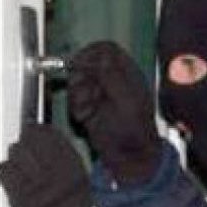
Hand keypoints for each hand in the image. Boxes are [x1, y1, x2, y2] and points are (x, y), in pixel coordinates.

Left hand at [0, 125, 95, 206]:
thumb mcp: (80, 180)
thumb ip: (64, 158)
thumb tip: (44, 139)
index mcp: (73, 165)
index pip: (50, 132)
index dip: (40, 132)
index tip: (37, 135)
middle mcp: (54, 169)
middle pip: (29, 138)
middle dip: (26, 144)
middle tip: (27, 154)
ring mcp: (35, 182)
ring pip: (14, 151)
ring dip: (16, 158)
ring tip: (22, 171)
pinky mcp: (18, 195)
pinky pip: (3, 169)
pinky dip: (6, 172)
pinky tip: (14, 182)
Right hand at [68, 41, 161, 185]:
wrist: (127, 156)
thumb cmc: (134, 130)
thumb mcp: (127, 100)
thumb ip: (113, 77)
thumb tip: (100, 58)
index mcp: (126, 73)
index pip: (106, 49)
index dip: (91, 53)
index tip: (79, 64)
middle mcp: (111, 80)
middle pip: (86, 63)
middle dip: (81, 76)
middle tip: (85, 91)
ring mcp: (98, 93)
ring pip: (76, 81)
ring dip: (78, 94)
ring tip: (88, 109)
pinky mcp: (87, 106)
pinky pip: (73, 98)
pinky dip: (76, 107)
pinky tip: (85, 118)